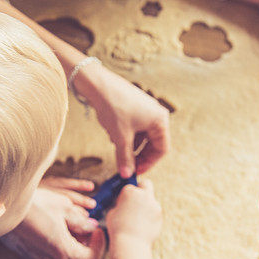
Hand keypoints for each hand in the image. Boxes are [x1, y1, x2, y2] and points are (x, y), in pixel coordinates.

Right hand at [0, 179, 104, 258]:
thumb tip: (91, 226)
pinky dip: (59, 245)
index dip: (99, 245)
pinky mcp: (28, 255)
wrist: (2, 204)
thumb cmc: (33, 202)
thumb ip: (81, 222)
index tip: (98, 230)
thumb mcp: (63, 207)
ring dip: (73, 245)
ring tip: (73, 225)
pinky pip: (50, 256)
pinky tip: (57, 228)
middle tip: (88, 227)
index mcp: (63, 251)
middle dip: (87, 245)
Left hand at [74, 63, 170, 177]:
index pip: (162, 149)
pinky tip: (113, 135)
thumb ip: (125, 158)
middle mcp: (156, 114)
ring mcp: (145, 110)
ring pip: (142, 136)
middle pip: (152, 143)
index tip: (135, 172)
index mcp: (160, 120)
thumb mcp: (120, 137)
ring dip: (130, 146)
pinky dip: (125, 135)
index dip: (149, 163)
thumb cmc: (113, 107)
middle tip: (126, 166)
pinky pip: (134, 127)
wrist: (97, 84)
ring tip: (117, 148)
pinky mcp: (134, 107)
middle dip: (139, 155)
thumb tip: (126, 174)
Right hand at [106, 179, 161, 245]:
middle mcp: (144, 195)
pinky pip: (155, 212)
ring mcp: (154, 204)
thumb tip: (123, 204)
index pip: (130, 186)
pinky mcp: (160, 215)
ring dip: (146, 205)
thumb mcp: (112, 212)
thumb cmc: (118, 229)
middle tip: (136, 198)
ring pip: (151, 200)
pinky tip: (143, 225)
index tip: (124, 201)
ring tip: (138, 219)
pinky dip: (150, 216)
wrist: (131, 244)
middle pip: (146, 184)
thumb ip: (119, 204)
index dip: (126, 194)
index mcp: (130, 192)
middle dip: (141, 189)